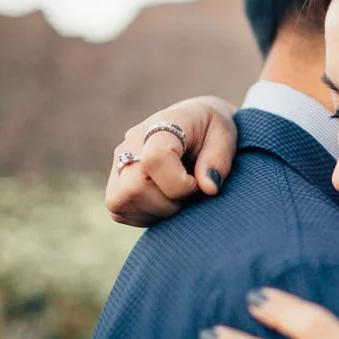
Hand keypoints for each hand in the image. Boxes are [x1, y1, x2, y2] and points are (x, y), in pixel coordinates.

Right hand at [106, 96, 237, 226]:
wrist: (194, 124)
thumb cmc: (211, 129)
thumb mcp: (225, 136)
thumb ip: (218, 160)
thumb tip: (209, 188)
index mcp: (162, 124)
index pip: (155, 159)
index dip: (180, 183)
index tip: (197, 183)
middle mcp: (132, 142)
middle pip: (134, 187)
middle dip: (169, 202)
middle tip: (190, 192)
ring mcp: (118, 162)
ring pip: (122, 201)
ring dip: (158, 210)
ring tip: (178, 195)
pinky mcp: (114, 182)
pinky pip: (120, 211)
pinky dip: (146, 215)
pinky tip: (164, 200)